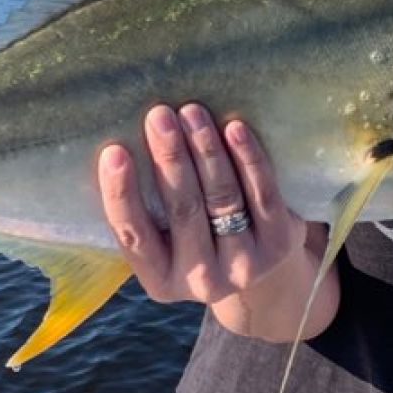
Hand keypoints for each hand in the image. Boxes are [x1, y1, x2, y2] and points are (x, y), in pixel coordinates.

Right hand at [96, 103, 336, 339]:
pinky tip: (234, 128)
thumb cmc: (195, 236)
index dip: (121, 193)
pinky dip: (248, 159)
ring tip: (192, 112)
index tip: (114, 152)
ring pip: (222, 198)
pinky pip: (262, 194)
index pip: (133, 235)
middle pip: (183, 210)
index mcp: (159, 279)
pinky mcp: (278, 244)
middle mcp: (201, 280)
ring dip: (206, 150)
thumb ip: (146, 204)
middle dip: (170, 158)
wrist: (261, 267)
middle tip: (159, 115)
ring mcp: (244, 265)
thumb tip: (121, 135)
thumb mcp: (165, 237)